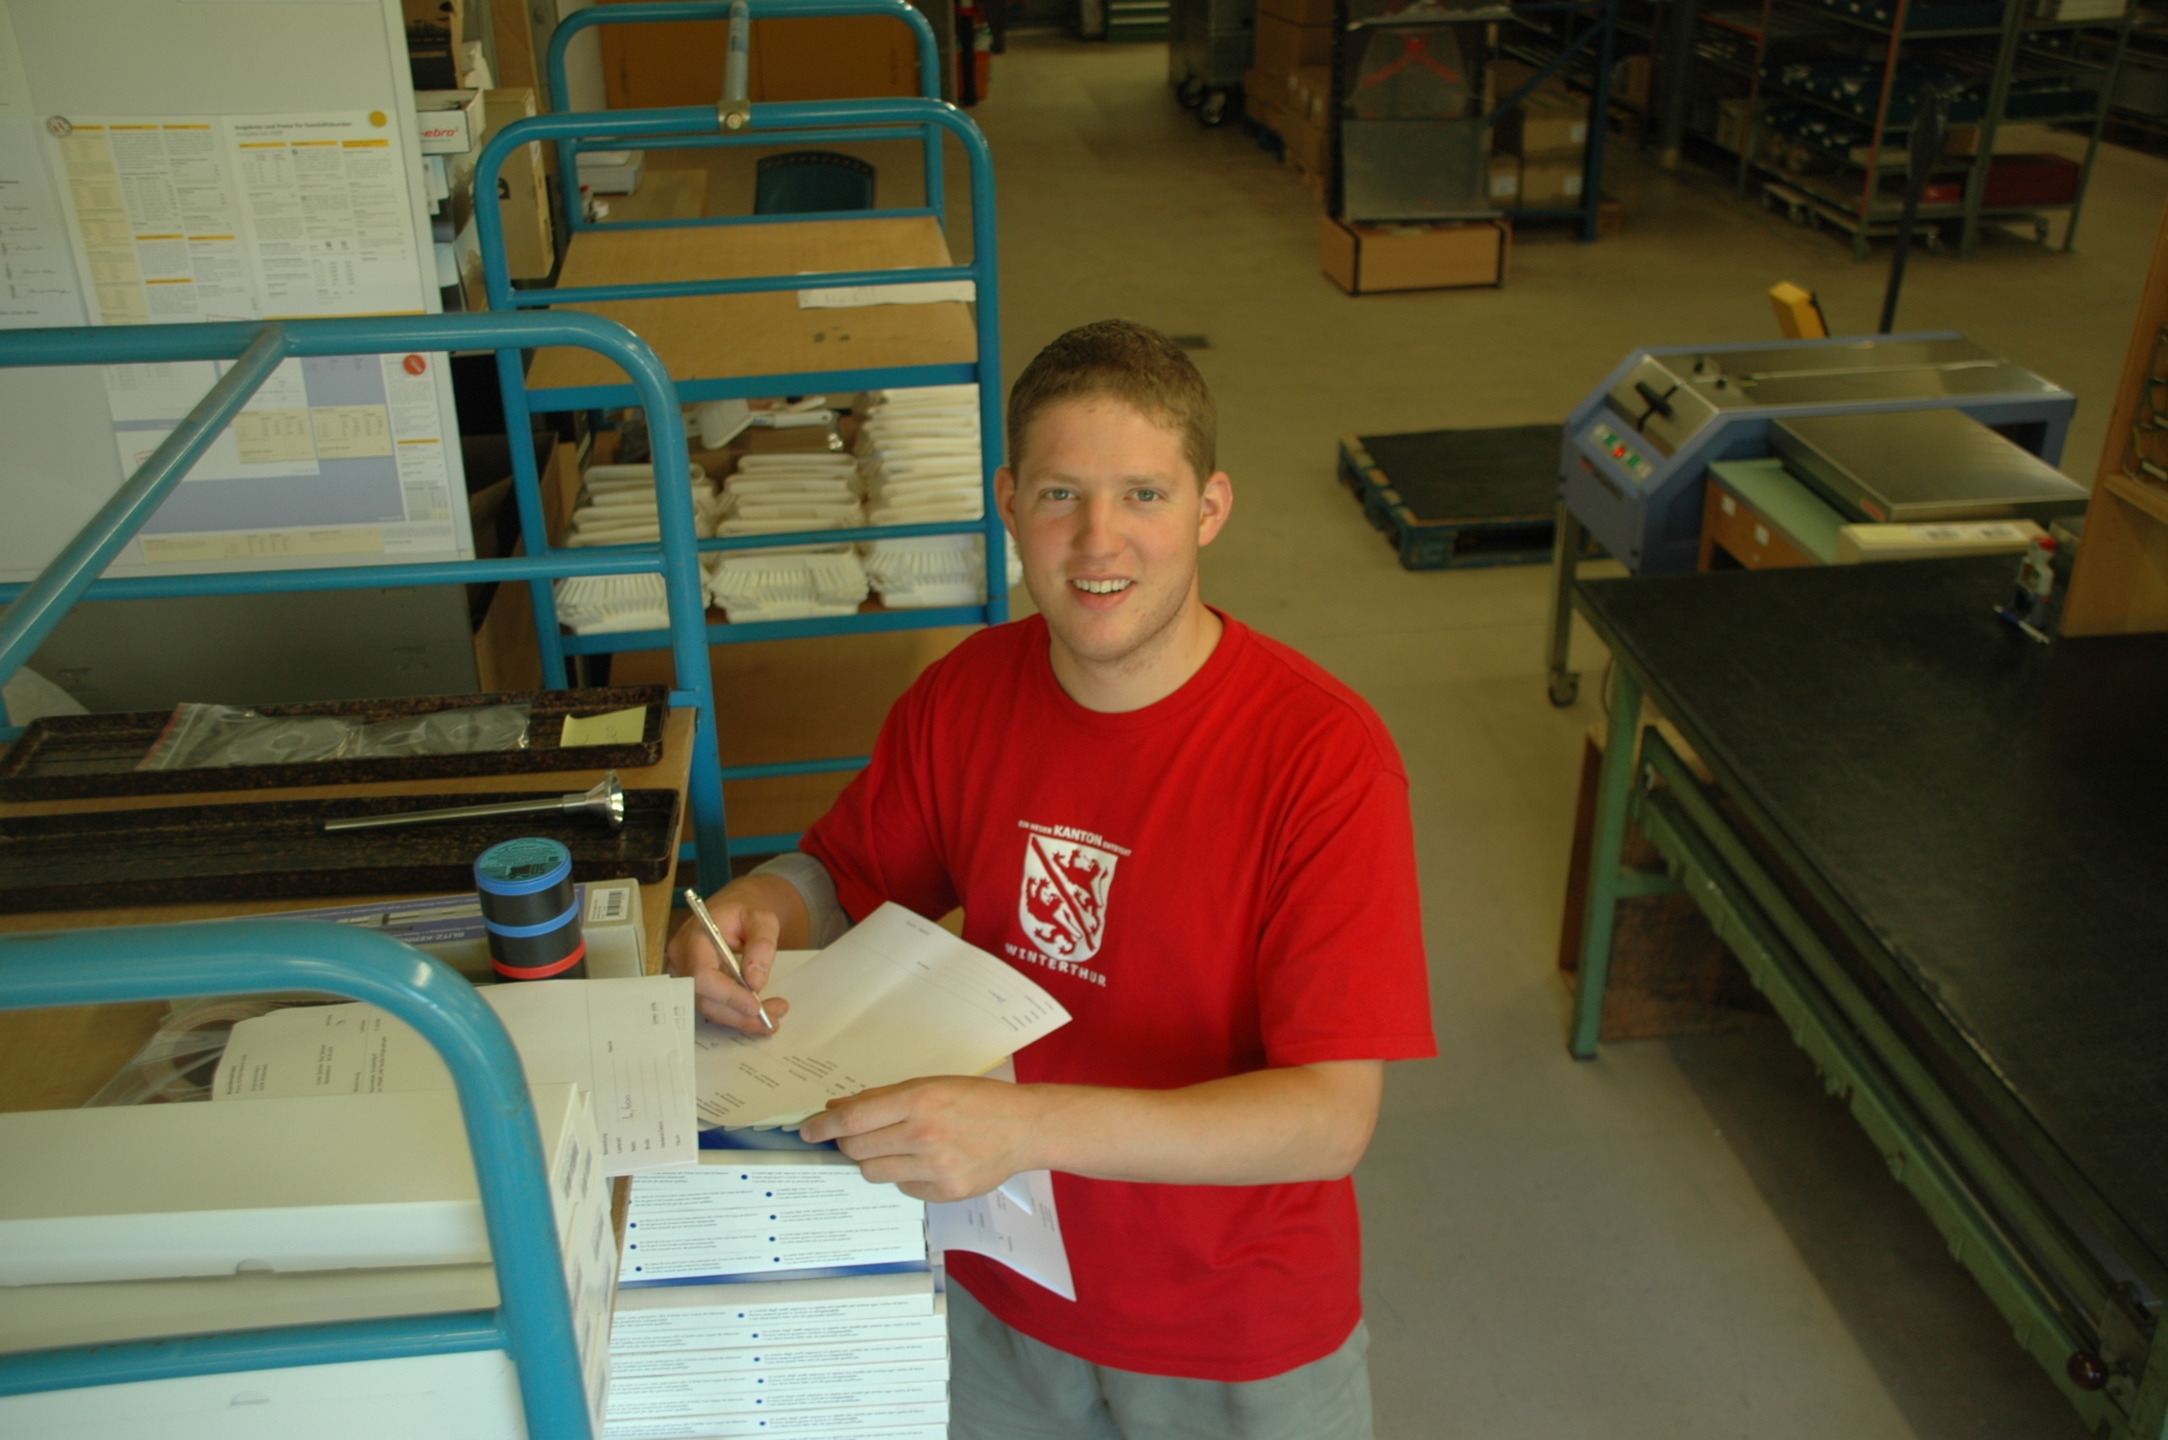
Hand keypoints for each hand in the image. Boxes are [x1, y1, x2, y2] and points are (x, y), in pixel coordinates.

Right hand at [664, 877, 794, 1032]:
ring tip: (773, 1016)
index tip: (755, 1006)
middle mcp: (682, 958)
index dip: (728, 995)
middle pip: (705, 998)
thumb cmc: (744, 910)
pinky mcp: (694, 984)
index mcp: (694, 937)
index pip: (702, 975)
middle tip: (773, 1019)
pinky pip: (713, 1005)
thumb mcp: (762, 919)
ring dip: (741, 1018)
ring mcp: (685, 973)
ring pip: (709, 1008)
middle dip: (740, 1014)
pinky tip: (759, 1012)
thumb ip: (762, 946)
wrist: (734, 908)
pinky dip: (736, 1013)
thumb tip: (755, 981)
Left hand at [799, 1076, 1040, 1201]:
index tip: (807, 1129)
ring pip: (874, 1172)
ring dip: (873, 1160)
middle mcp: (925, 1135)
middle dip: (847, 1143)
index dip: (823, 1126)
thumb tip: (839, 1109)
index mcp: (919, 1101)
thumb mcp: (931, 1084)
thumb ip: (884, 1098)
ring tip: (895, 1147)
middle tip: (853, 1136)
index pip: (854, 1118)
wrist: (1024, 1128)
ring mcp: (935, 1168)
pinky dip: (903, 1176)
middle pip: (857, 1149)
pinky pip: (902, 1188)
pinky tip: (924, 1162)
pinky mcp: (945, 1192)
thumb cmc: (978, 1101)